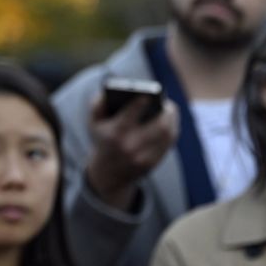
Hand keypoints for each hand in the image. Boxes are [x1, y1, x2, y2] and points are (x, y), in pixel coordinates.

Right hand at [84, 90, 178, 209]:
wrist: (108, 174)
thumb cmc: (102, 139)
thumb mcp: (94, 122)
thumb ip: (97, 103)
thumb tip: (110, 91)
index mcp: (115, 134)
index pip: (131, 115)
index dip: (141, 103)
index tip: (148, 94)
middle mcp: (131, 147)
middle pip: (159, 126)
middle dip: (166, 112)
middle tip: (167, 102)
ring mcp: (143, 157)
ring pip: (167, 134)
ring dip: (171, 120)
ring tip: (170, 109)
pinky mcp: (153, 163)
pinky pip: (168, 143)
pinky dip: (171, 130)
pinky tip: (170, 122)